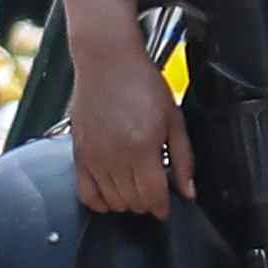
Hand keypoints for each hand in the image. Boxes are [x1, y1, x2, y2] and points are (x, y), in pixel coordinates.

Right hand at [66, 22, 185, 216]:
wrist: (107, 61)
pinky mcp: (78, 155)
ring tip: (135, 187)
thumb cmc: (141, 83)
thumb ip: (183, 158)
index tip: (166, 206)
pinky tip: (111, 194)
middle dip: (147, 203)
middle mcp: (115, 156)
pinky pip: (86, 194)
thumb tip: (188, 191)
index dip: (162, 207)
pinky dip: (100, 202)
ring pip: (112, 202)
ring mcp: (93, 157)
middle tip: (153, 189)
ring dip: (127, 202)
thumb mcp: (174, 118)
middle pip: (133, 202)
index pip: (153, 196)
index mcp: (142, 147)